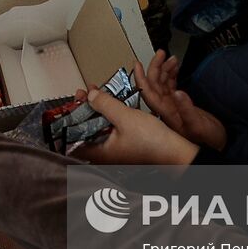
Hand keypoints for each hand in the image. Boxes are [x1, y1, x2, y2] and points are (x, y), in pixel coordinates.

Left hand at [73, 87, 198, 165]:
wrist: (177, 152)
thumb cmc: (153, 142)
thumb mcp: (125, 117)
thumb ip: (105, 105)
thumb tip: (90, 96)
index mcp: (99, 152)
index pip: (73, 139)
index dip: (70, 119)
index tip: (73, 102)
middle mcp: (105, 154)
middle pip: (86, 130)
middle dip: (85, 110)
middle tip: (85, 93)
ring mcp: (116, 150)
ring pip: (99, 128)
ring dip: (98, 111)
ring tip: (97, 94)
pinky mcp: (126, 145)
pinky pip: (112, 129)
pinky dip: (110, 116)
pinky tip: (114, 104)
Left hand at [135, 52, 226, 150]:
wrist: (215, 147)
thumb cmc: (206, 141)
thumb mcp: (197, 125)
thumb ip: (186, 109)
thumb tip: (177, 92)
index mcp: (164, 114)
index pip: (146, 92)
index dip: (140, 78)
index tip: (137, 64)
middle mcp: (164, 110)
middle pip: (153, 84)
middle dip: (155, 67)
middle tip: (161, 53)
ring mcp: (171, 107)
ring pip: (161, 84)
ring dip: (164, 69)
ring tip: (171, 58)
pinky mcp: (178, 106)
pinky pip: (170, 87)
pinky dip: (171, 75)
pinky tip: (175, 68)